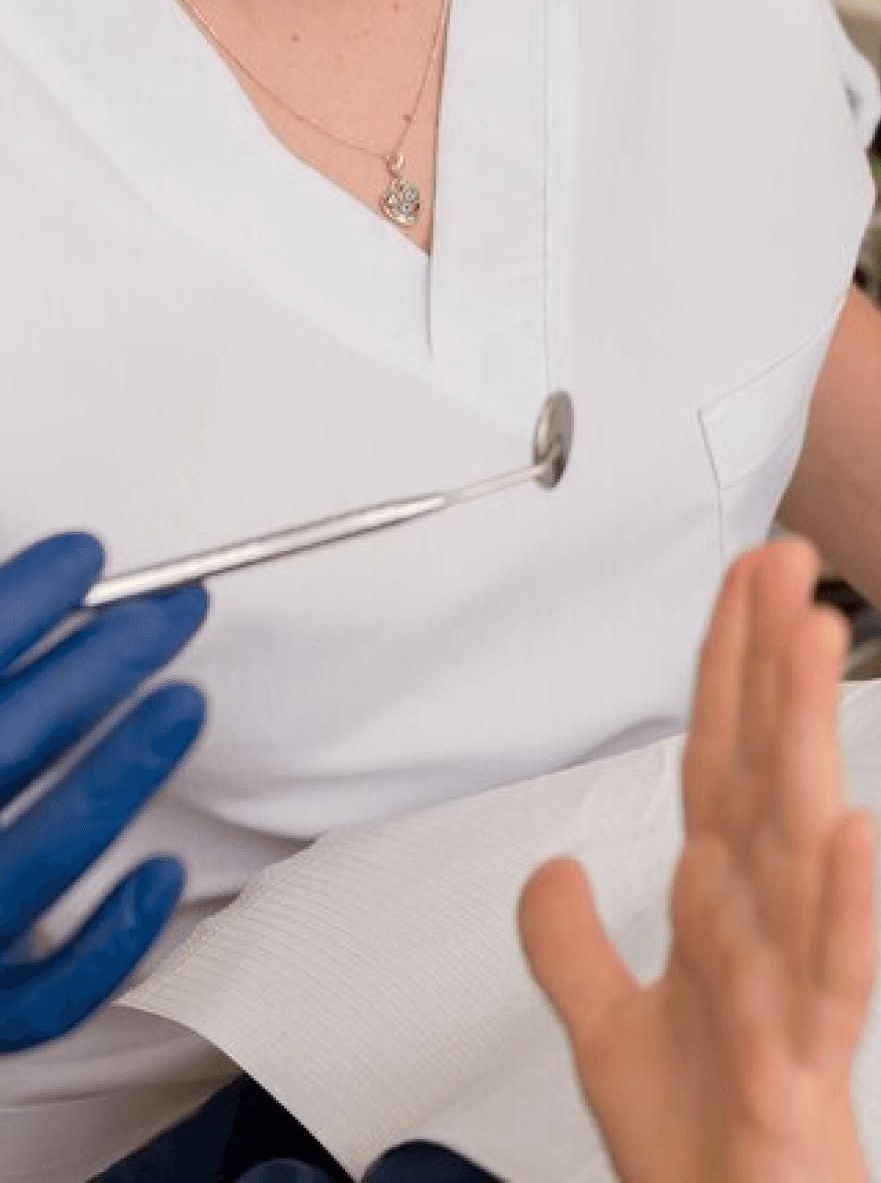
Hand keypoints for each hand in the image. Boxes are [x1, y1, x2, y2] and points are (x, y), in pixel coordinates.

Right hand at [1, 532, 207, 1051]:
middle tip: (177, 608)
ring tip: (188, 699)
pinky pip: (40, 1002)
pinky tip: (162, 872)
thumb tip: (57, 577)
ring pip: (27, 868)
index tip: (88, 551)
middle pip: (0, 751)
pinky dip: (105, 945)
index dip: (17, 605)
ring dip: (117, 777)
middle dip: (95, 669)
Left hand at [518, 540, 876, 1182]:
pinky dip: (841, 902)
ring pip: (802, 842)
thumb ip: (574, 946)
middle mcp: (766, 927)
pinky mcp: (806, 1063)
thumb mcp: (610, 1034)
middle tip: (788, 564)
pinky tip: (852, 828)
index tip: (747, 575)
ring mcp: (792, 987)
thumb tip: (547, 869)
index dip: (729, 664)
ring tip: (815, 642)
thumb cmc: (700, 1150)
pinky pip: (829, 974)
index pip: (722, 758)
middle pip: (769, 772)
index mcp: (724, 907)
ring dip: (808, 739)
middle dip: (776, 661)